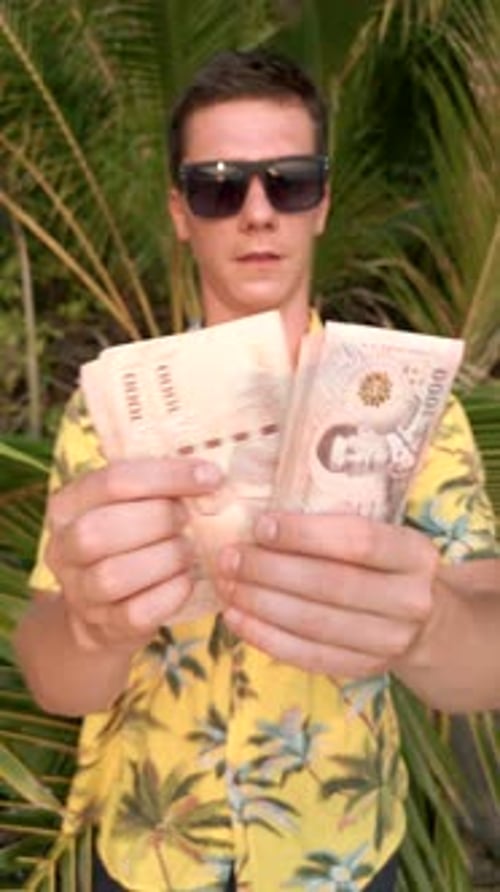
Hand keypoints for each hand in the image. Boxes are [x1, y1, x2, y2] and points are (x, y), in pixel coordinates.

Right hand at [46, 458, 221, 652]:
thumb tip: (209, 473)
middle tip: (187, 519)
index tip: (210, 477)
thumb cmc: (127, 541)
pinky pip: (137, 612)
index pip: (113, 481)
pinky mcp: (103, 626)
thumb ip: (155, 487)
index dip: (167, 476)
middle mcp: (62, 548)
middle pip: (101, 530)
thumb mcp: (129, 506)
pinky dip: (171, 593)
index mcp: (67, 505)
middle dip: (159, 520)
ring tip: (187, 550)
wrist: (105, 609)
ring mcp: (79, 591)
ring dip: (166, 558)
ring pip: (114, 575)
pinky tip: (186, 580)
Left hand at [217, 512, 438, 677]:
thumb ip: (336, 527)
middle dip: (272, 570)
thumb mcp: (381, 537)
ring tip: (227, 585)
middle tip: (230, 557)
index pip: (358, 541)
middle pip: (331, 584)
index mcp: (414, 555)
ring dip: (261, 604)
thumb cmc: (385, 566)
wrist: (426, 624)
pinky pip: (308, 656)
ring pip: (315, 623)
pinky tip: (237, 618)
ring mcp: (390, 641)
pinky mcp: (365, 669)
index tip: (261, 525)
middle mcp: (410, 600)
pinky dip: (266, 638)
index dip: (305, 534)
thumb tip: (264, 520)